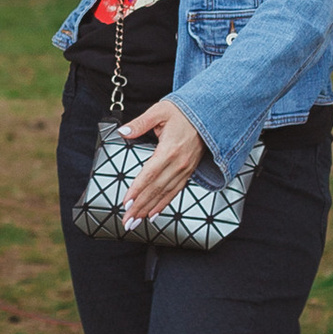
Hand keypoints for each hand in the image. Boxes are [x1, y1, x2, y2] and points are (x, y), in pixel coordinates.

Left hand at [114, 95, 206, 225]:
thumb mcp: (159, 111)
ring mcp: (185, 169)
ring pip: (164, 194)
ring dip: (149, 209)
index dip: (137, 190)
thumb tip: (123, 132)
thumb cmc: (183, 111)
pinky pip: (175, 191)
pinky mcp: (188, 171)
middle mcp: (178, 164)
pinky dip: (164, 204)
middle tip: (127, 221)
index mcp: (169, 150)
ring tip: (136, 222)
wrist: (209, 113)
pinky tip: (153, 214)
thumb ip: (140, 123)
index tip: (126, 202)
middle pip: (155, 189)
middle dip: (140, 206)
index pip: (149, 174)